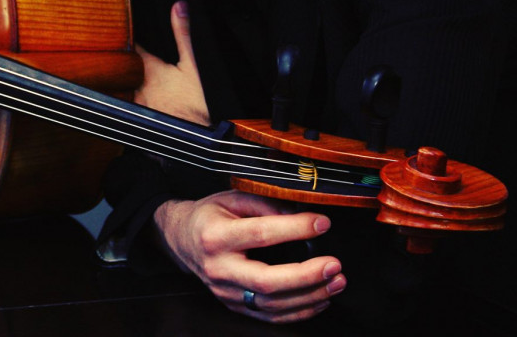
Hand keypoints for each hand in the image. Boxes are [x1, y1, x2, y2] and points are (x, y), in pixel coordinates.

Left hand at [134, 1, 209, 124]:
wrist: (201, 138)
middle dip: (130, 62)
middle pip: (128, 68)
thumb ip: (184, 34)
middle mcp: (139, 87)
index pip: (133, 48)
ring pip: (129, 88)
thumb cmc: (200, 102)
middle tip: (133, 55)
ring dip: (133, 82)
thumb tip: (178, 6)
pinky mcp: (142, 120)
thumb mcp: (195, 65)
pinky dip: (138, 101)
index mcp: (150, 70)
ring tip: (139, 79)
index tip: (127, 29)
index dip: (130, 38)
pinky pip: (134, 106)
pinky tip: (146, 101)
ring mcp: (138, 105)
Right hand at [154, 190, 346, 323]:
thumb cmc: (209, 215)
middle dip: (306, 276)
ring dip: (310, 296)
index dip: (295, 229)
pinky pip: (270, 317)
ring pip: (272, 304)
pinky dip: (299, 312)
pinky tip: (320, 299)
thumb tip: (302, 216)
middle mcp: (219, 268)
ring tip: (336, 282)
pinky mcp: (234, 305)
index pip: (261, 234)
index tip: (322, 223)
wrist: (180, 239)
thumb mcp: (231, 198)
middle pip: (267, 281)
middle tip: (334, 266)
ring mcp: (225, 292)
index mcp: (216, 236)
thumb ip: (265, 204)